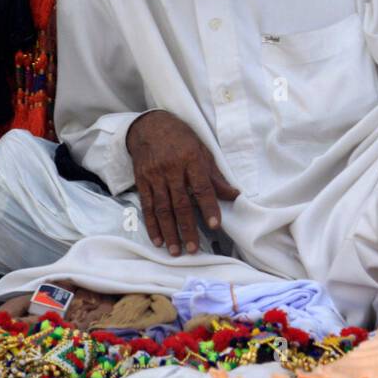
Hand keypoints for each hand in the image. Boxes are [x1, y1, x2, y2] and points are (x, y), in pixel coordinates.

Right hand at [126, 110, 238, 254]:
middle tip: (193, 249)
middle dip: (187, 228)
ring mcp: (155, 176)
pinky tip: (158, 239)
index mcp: (191, 160)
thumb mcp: (203, 151)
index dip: (209, 207)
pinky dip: (152, 224)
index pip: (202, 187)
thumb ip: (216, 176)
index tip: (214, 225)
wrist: (150, 126)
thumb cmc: (182, 139)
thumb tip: (235, 195)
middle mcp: (172, 169)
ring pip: (163, 208)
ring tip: (175, 250)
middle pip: (181, 203)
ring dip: (170, 231)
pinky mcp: (142, 181)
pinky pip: (147, 206)